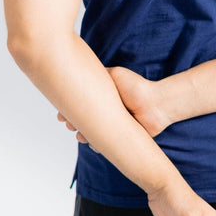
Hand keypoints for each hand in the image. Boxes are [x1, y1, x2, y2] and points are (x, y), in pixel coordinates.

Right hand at [56, 66, 170, 143]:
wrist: (155, 104)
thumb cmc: (136, 87)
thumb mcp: (114, 75)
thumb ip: (96, 74)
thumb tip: (79, 71)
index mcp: (101, 97)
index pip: (79, 103)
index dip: (67, 108)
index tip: (60, 113)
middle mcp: (104, 112)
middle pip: (81, 120)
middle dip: (71, 123)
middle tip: (68, 124)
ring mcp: (110, 126)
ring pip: (89, 133)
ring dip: (82, 135)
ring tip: (80, 134)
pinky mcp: (117, 139)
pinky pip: (102, 144)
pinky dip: (95, 144)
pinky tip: (92, 141)